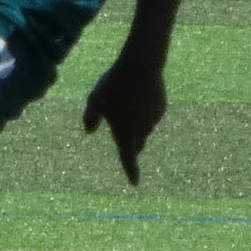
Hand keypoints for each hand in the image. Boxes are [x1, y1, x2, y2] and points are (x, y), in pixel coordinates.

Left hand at [82, 54, 166, 185]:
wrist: (141, 67)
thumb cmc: (114, 85)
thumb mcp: (95, 100)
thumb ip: (91, 117)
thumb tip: (88, 130)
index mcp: (124, 134)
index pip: (128, 159)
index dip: (131, 172)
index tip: (134, 183)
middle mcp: (141, 131)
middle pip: (137, 144)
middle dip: (132, 145)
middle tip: (127, 141)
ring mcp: (153, 120)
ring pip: (144, 128)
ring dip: (136, 123)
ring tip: (126, 101)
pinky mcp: (161, 108)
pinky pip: (151, 113)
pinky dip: (145, 110)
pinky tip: (139, 93)